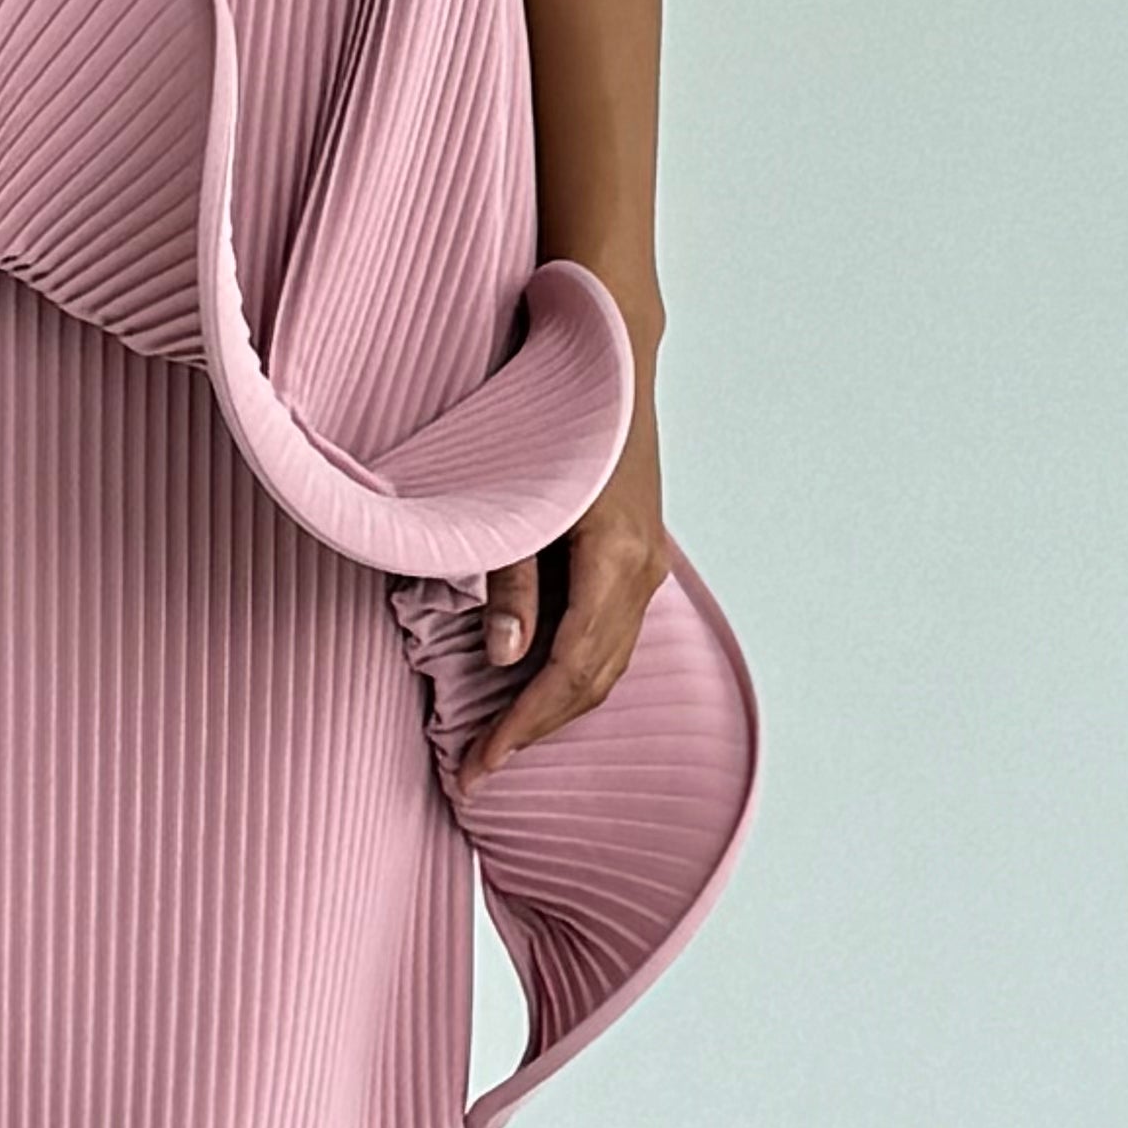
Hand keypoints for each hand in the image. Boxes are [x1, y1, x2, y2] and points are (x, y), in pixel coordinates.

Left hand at [455, 395, 671, 786]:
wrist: (609, 359)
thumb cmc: (555, 419)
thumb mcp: (518, 502)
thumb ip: (511, 581)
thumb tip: (503, 658)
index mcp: (615, 559)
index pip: (571, 671)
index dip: (525, 724)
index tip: (482, 762)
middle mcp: (643, 570)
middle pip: (596, 680)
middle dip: (537, 729)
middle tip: (478, 769)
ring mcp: (648, 564)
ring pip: (608, 662)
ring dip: (556, 706)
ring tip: (501, 740)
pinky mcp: (638, 554)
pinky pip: (611, 635)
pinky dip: (573, 671)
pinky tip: (534, 686)